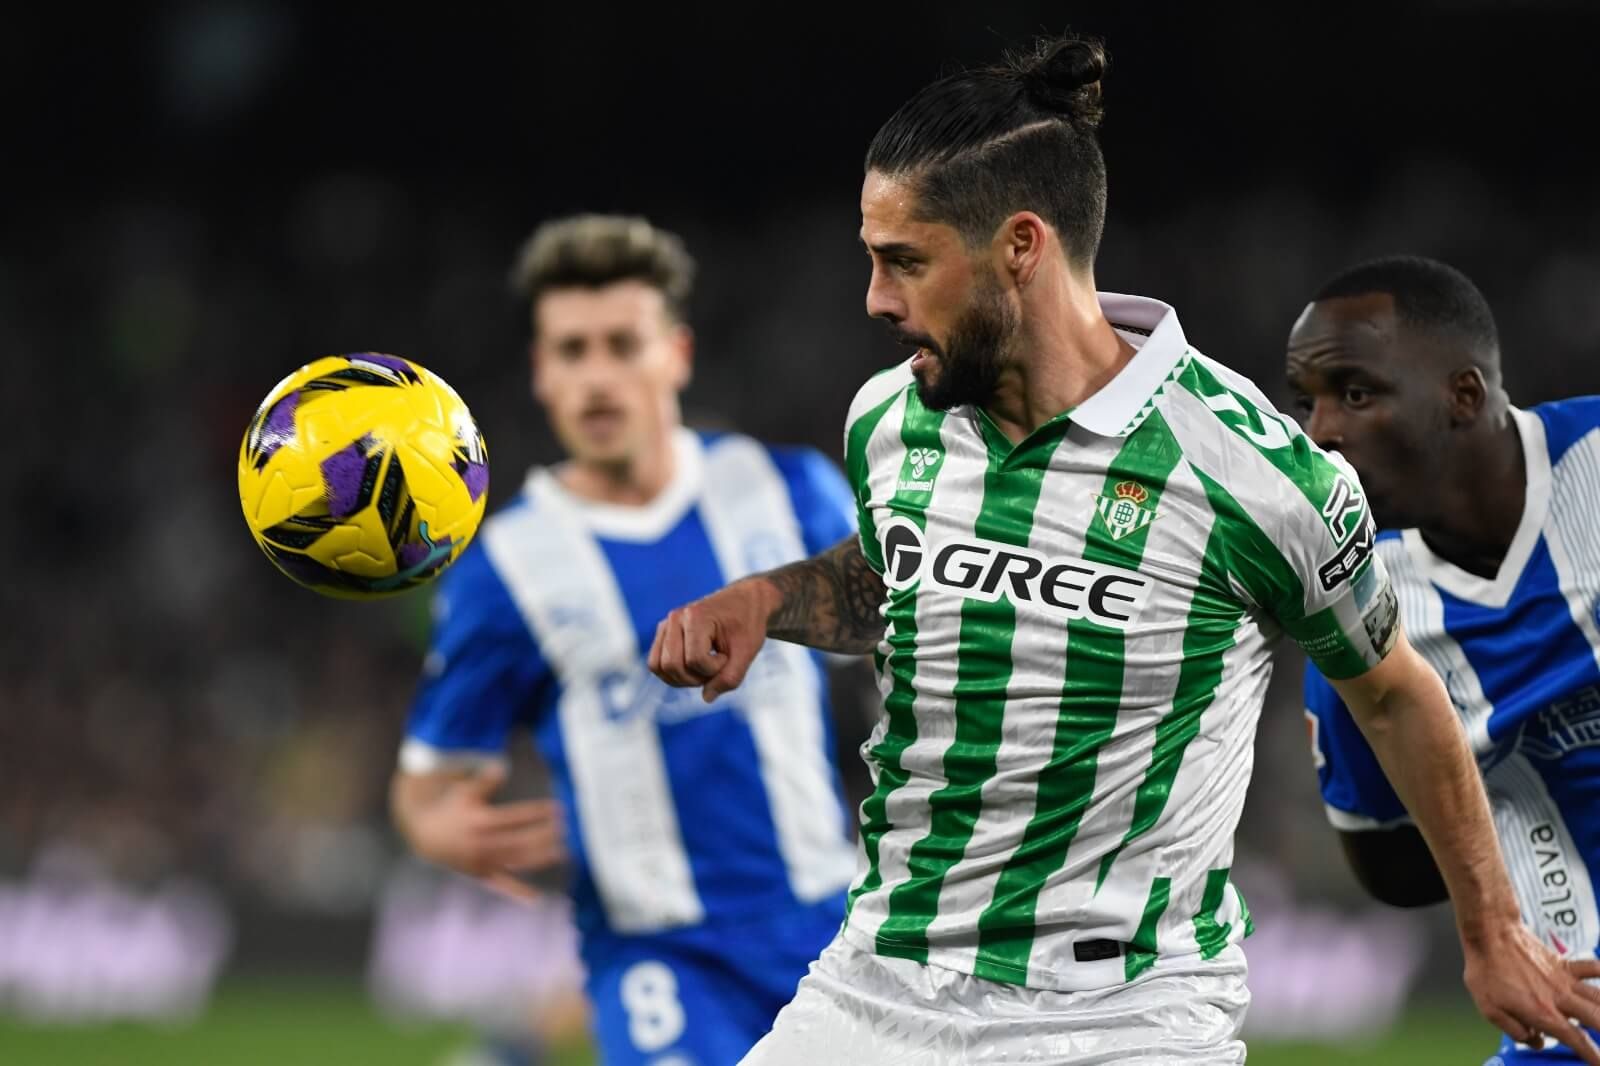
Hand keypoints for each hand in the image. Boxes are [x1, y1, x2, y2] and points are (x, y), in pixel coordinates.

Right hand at [406, 765, 564, 902]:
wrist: (426, 836)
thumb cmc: (452, 809)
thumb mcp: (465, 792)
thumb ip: (485, 781)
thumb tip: (501, 767)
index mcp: (481, 821)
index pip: (516, 817)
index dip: (538, 813)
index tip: (559, 809)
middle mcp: (483, 843)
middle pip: (520, 840)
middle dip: (544, 835)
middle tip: (565, 829)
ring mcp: (482, 862)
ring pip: (515, 861)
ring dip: (539, 858)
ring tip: (562, 852)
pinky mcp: (480, 875)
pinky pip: (501, 885)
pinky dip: (518, 892)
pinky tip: (537, 898)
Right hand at [648, 576, 778, 701]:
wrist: (745, 602)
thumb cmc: (748, 624)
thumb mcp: (747, 652)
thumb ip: (730, 678)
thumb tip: (706, 698)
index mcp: (696, 616)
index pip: (695, 660)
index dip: (715, 669)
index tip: (729, 656)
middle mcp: (675, 618)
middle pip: (671, 665)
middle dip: (696, 677)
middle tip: (718, 666)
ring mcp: (666, 625)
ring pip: (659, 667)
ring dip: (683, 678)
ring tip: (706, 668)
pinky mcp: (664, 634)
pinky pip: (656, 664)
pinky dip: (674, 674)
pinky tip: (696, 669)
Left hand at [1463, 921, 1599, 1062]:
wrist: (1490, 935)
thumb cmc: (1486, 970)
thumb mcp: (1490, 1010)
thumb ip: (1514, 1030)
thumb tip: (1534, 1041)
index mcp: (1542, 1013)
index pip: (1575, 1040)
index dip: (1591, 1054)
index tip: (1598, 1062)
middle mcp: (1559, 998)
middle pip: (1595, 1019)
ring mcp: (1564, 980)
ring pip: (1598, 998)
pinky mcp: (1563, 964)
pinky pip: (1592, 968)